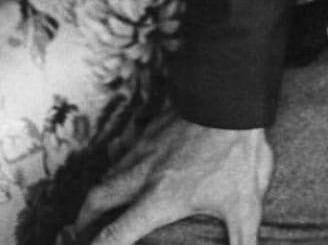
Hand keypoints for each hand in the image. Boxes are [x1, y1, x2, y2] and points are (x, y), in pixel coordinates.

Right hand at [71, 109, 272, 244]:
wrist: (230, 96)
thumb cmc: (236, 151)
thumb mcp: (245, 204)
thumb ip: (244, 241)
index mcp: (159, 199)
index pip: (115, 233)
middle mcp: (143, 175)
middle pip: (97, 200)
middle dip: (83, 221)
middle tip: (81, 232)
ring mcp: (145, 148)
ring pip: (109, 174)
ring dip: (99, 193)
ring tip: (101, 206)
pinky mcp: (153, 128)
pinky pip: (125, 151)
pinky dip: (118, 166)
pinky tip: (130, 170)